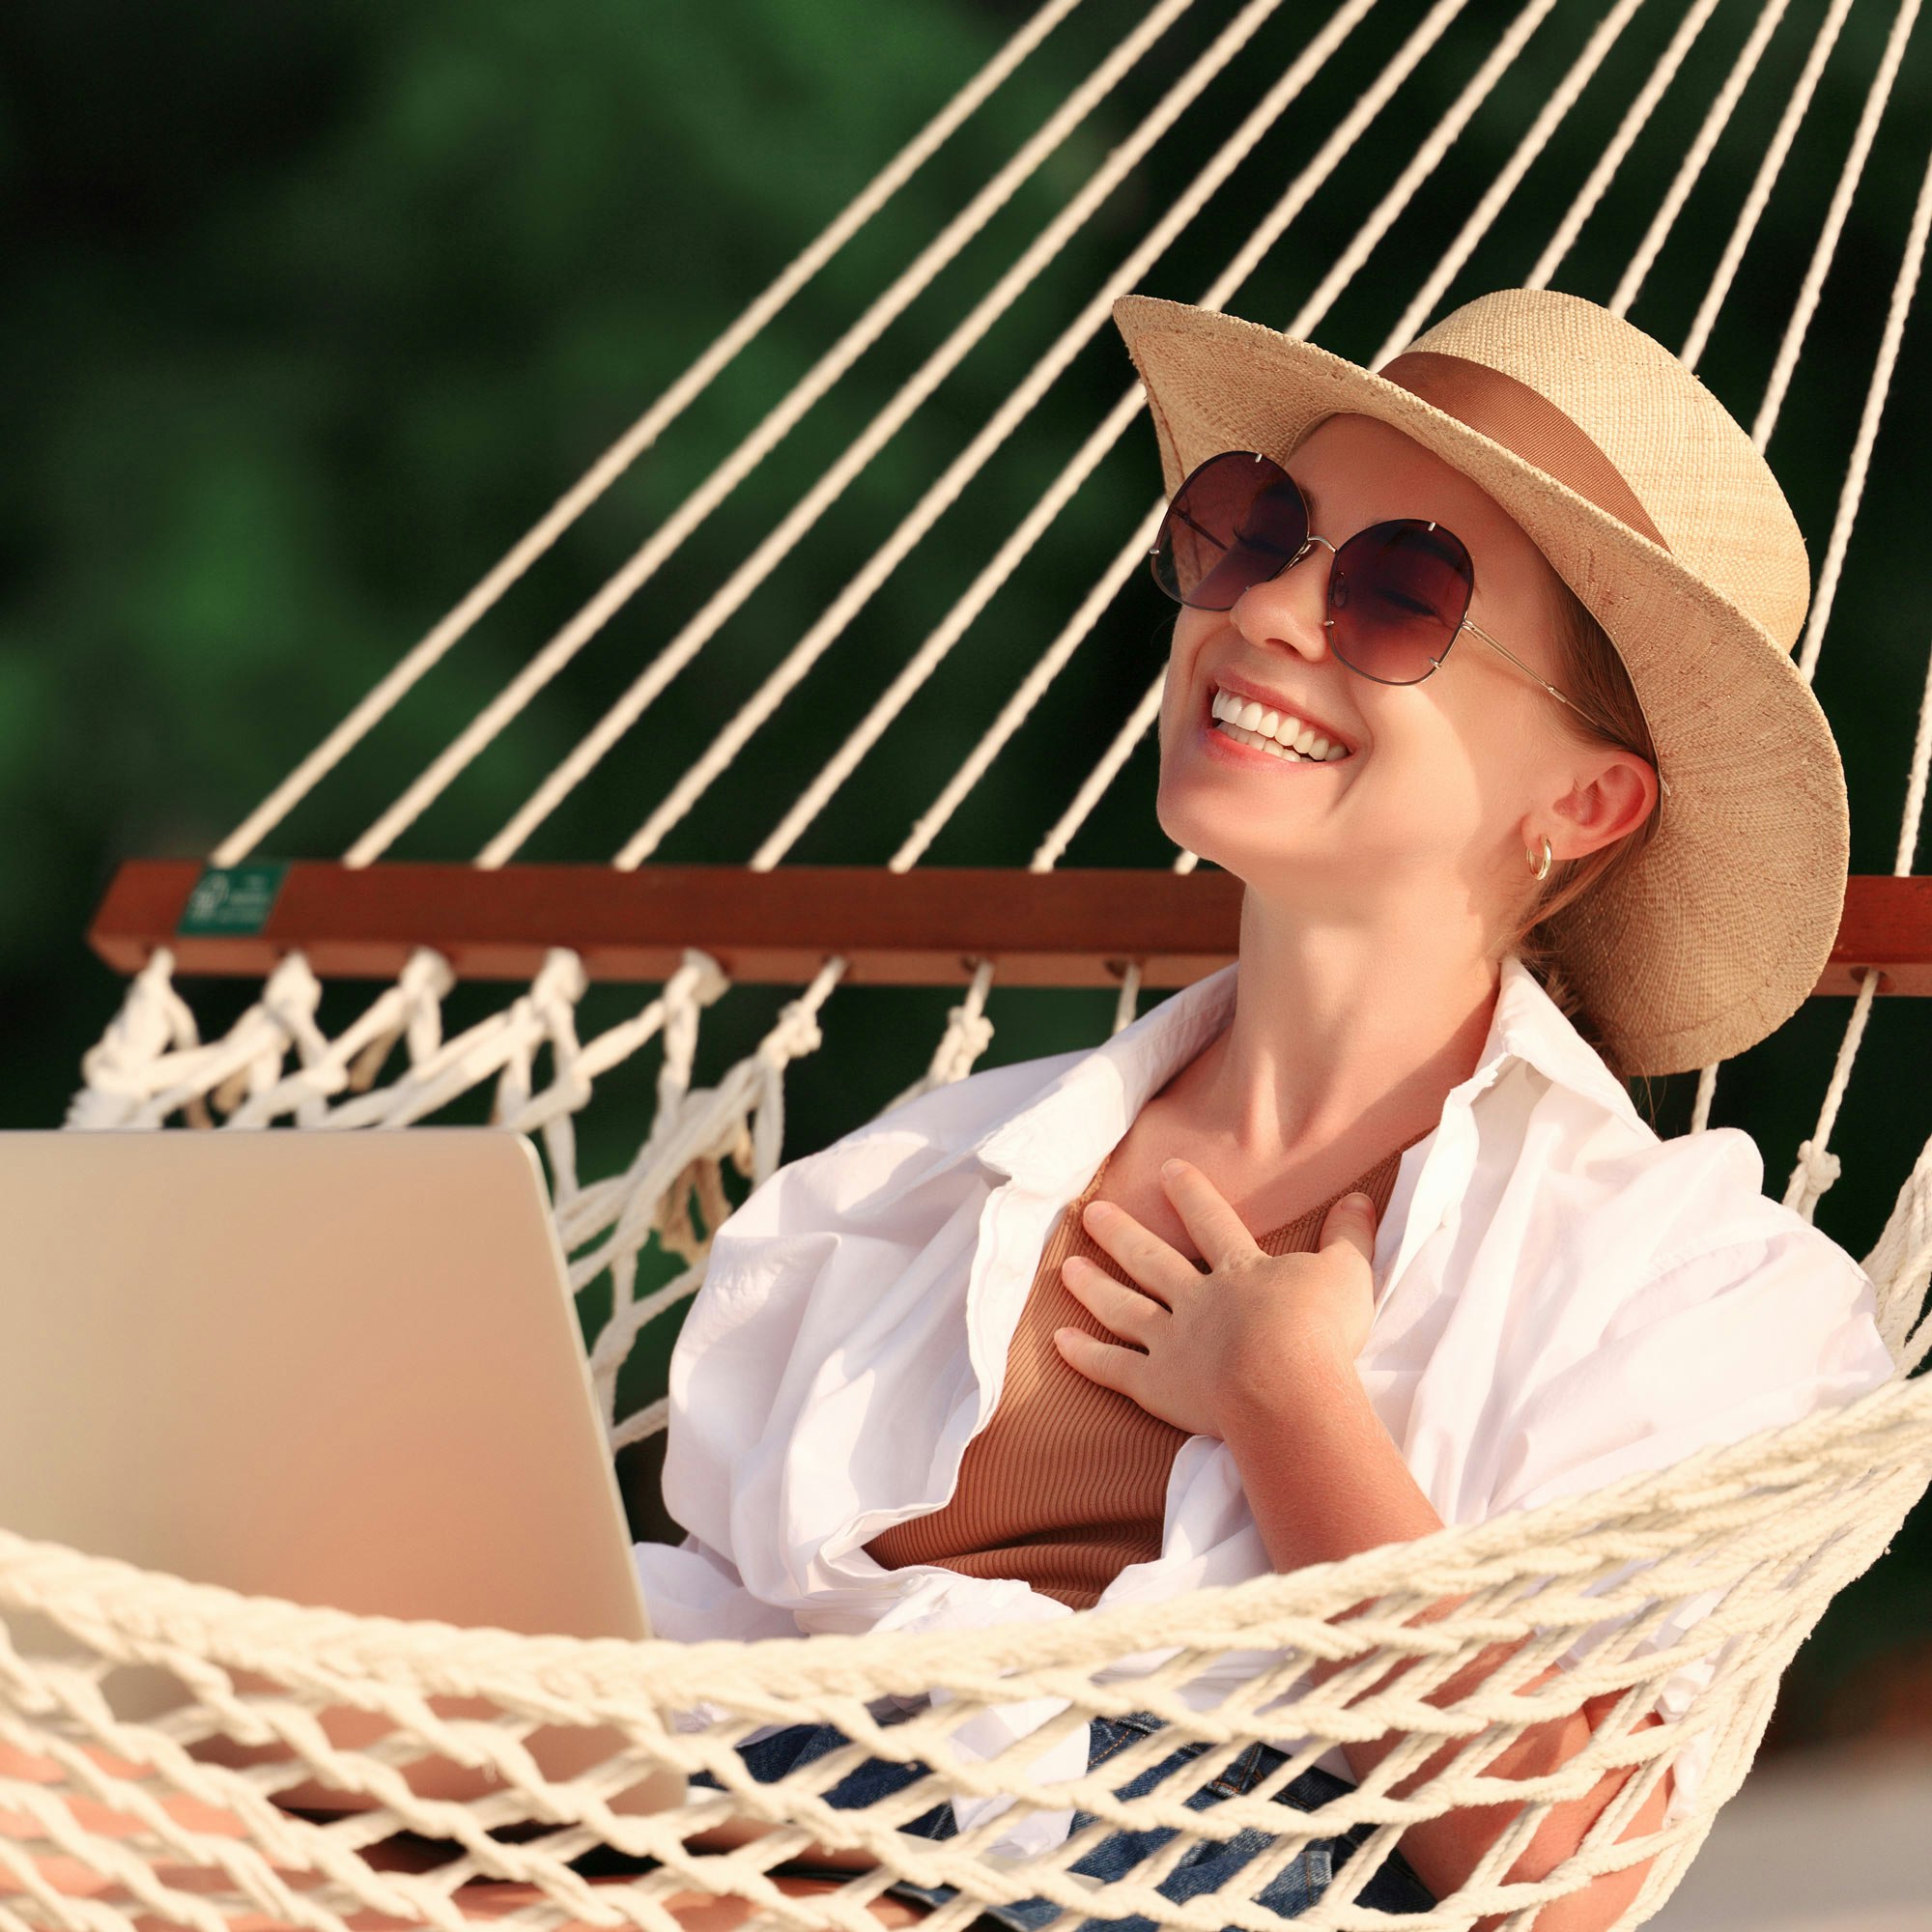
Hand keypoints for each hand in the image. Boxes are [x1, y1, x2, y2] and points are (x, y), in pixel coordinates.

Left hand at [1052, 1156, 1378, 1439]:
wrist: (1283, 1385)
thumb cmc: (1320, 1331)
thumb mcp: (1347, 1274)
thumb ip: (1349, 1236)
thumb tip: (1360, 1197)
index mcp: (1239, 1271)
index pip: (1211, 1222)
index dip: (1190, 1194)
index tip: (1167, 1169)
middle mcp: (1197, 1299)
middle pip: (1152, 1260)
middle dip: (1121, 1234)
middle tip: (1091, 1212)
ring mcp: (1172, 1341)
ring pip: (1123, 1307)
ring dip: (1094, 1286)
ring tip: (1068, 1268)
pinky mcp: (1157, 1385)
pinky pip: (1114, 1368)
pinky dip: (1085, 1356)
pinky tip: (1059, 1342)